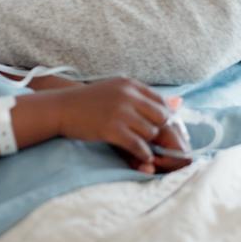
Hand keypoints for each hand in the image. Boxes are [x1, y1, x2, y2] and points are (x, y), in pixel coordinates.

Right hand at [47, 78, 187, 173]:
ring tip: (146, 148)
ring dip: (150, 142)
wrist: (61, 108)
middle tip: (157, 142)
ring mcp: (120, 111)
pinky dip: (143, 153)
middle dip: (161, 130)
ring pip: (151, 131)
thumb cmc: (88, 101)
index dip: (164, 117)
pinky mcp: (111, 128)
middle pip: (161, 116)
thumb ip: (143, 97)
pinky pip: (138, 144)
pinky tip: (142, 157)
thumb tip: (179, 103)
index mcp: (130, 84)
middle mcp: (128, 95)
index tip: (161, 129)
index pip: (160, 101)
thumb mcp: (116, 90)